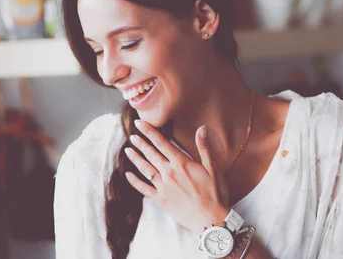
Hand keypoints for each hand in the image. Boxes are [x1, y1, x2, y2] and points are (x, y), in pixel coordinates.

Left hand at [124, 120, 229, 234]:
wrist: (210, 219)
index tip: (140, 123)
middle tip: (132, 135)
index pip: (162, 143)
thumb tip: (201, 128)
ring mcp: (163, 187)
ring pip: (145, 169)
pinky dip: (135, 182)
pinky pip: (144, 189)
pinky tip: (128, 175)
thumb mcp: (213, 168)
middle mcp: (169, 173)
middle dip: (141, 143)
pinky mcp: (161, 200)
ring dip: (136, 159)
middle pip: (151, 154)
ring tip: (128, 150)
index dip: (150, 132)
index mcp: (182, 163)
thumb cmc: (214, 193)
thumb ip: (204, 147)